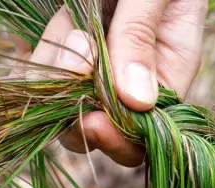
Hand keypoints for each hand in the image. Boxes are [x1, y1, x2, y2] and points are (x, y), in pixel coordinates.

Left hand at [30, 1, 206, 165]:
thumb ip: (142, 37)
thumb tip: (136, 102)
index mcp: (170, 74)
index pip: (144, 134)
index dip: (119, 139)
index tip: (93, 121)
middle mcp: (133, 79)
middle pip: (101, 128)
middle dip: (79, 106)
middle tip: (77, 52)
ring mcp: (99, 66)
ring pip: (68, 102)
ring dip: (60, 69)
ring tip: (71, 21)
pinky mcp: (68, 49)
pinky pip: (48, 73)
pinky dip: (44, 55)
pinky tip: (61, 25)